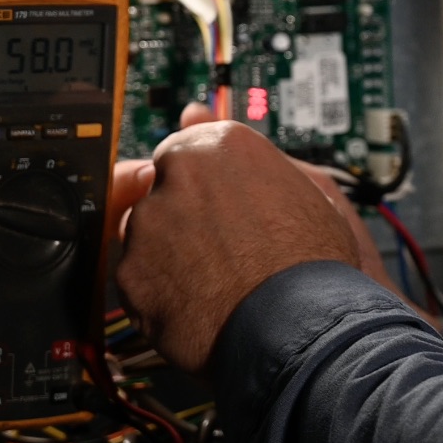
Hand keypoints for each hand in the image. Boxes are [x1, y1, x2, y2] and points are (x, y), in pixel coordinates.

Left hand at [115, 118, 363, 372]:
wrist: (301, 326)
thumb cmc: (312, 261)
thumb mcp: (301, 189)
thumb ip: (242, 160)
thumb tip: (197, 116)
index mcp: (219, 145)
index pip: (186, 152)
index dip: (201, 187)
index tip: (213, 209)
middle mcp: (177, 173)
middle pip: (161, 191)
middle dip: (181, 219)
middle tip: (219, 250)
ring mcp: (148, 224)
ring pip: (145, 236)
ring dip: (168, 257)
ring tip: (215, 284)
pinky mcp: (130, 274)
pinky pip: (138, 282)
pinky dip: (160, 296)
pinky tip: (198, 307)